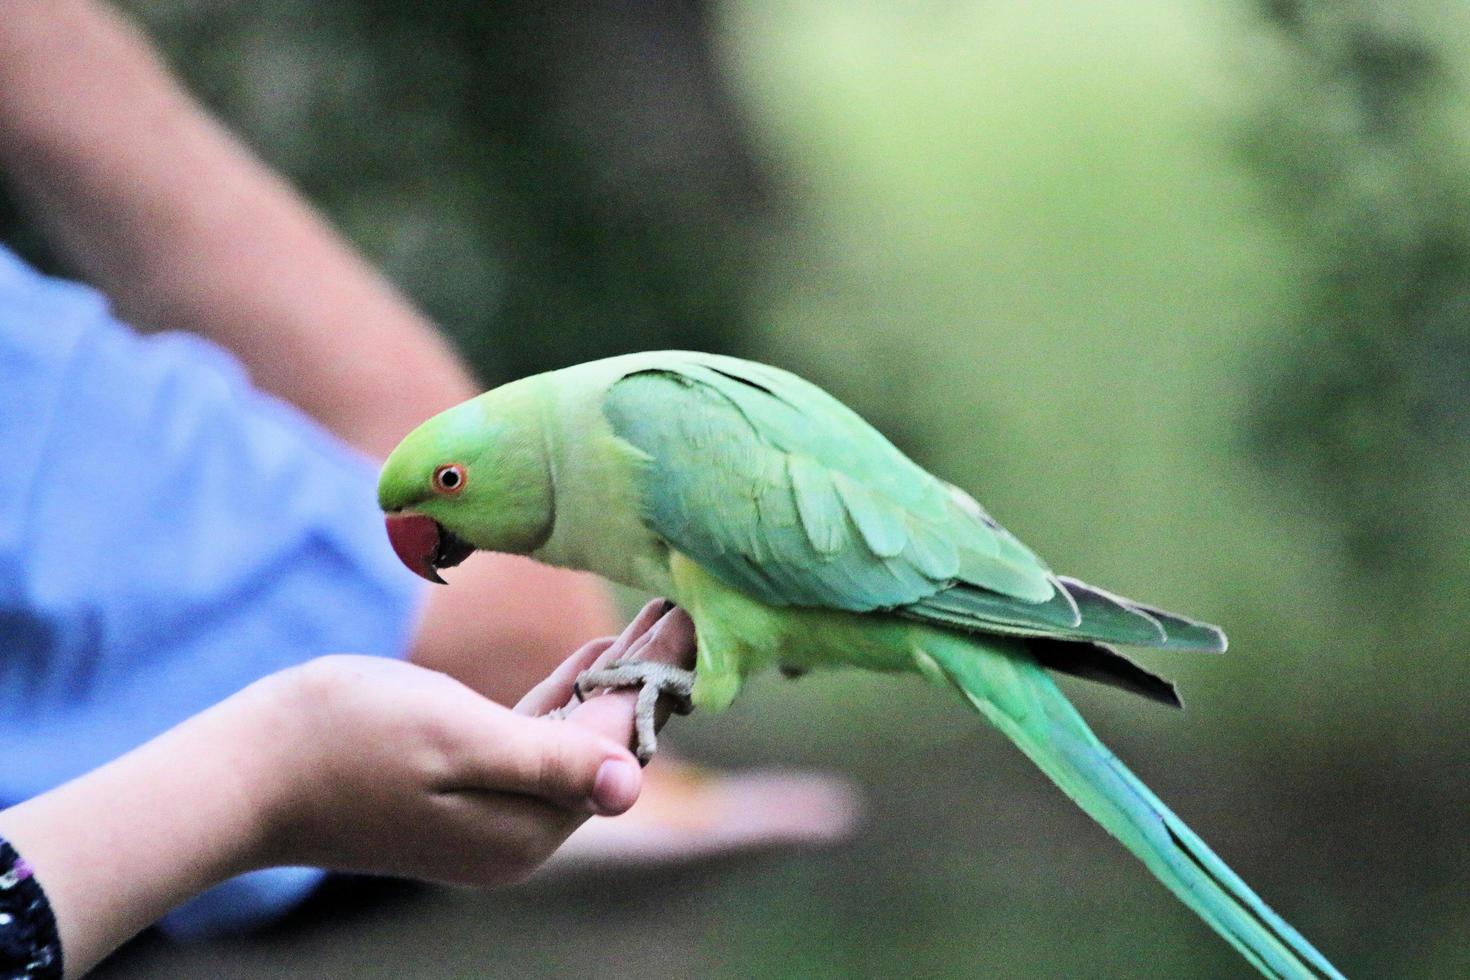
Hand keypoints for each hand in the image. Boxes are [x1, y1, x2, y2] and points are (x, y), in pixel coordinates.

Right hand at [0, 601, 695, 977]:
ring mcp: (487, 814)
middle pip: (606, 743)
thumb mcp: (456, 739)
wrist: (246, 771)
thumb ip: (547, 760)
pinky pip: (532, 738)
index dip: (659, 680)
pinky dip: (565, 697)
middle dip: (647, 676)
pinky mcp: (459, 789)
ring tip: (653, 620)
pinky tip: (590, 659)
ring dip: (612, 679)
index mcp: (527, 829)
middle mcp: (517, 833)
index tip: (695, 618)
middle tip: (686, 608)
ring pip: (573, 737)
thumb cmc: (345, 742)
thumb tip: (633, 785)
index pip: (620, 747)